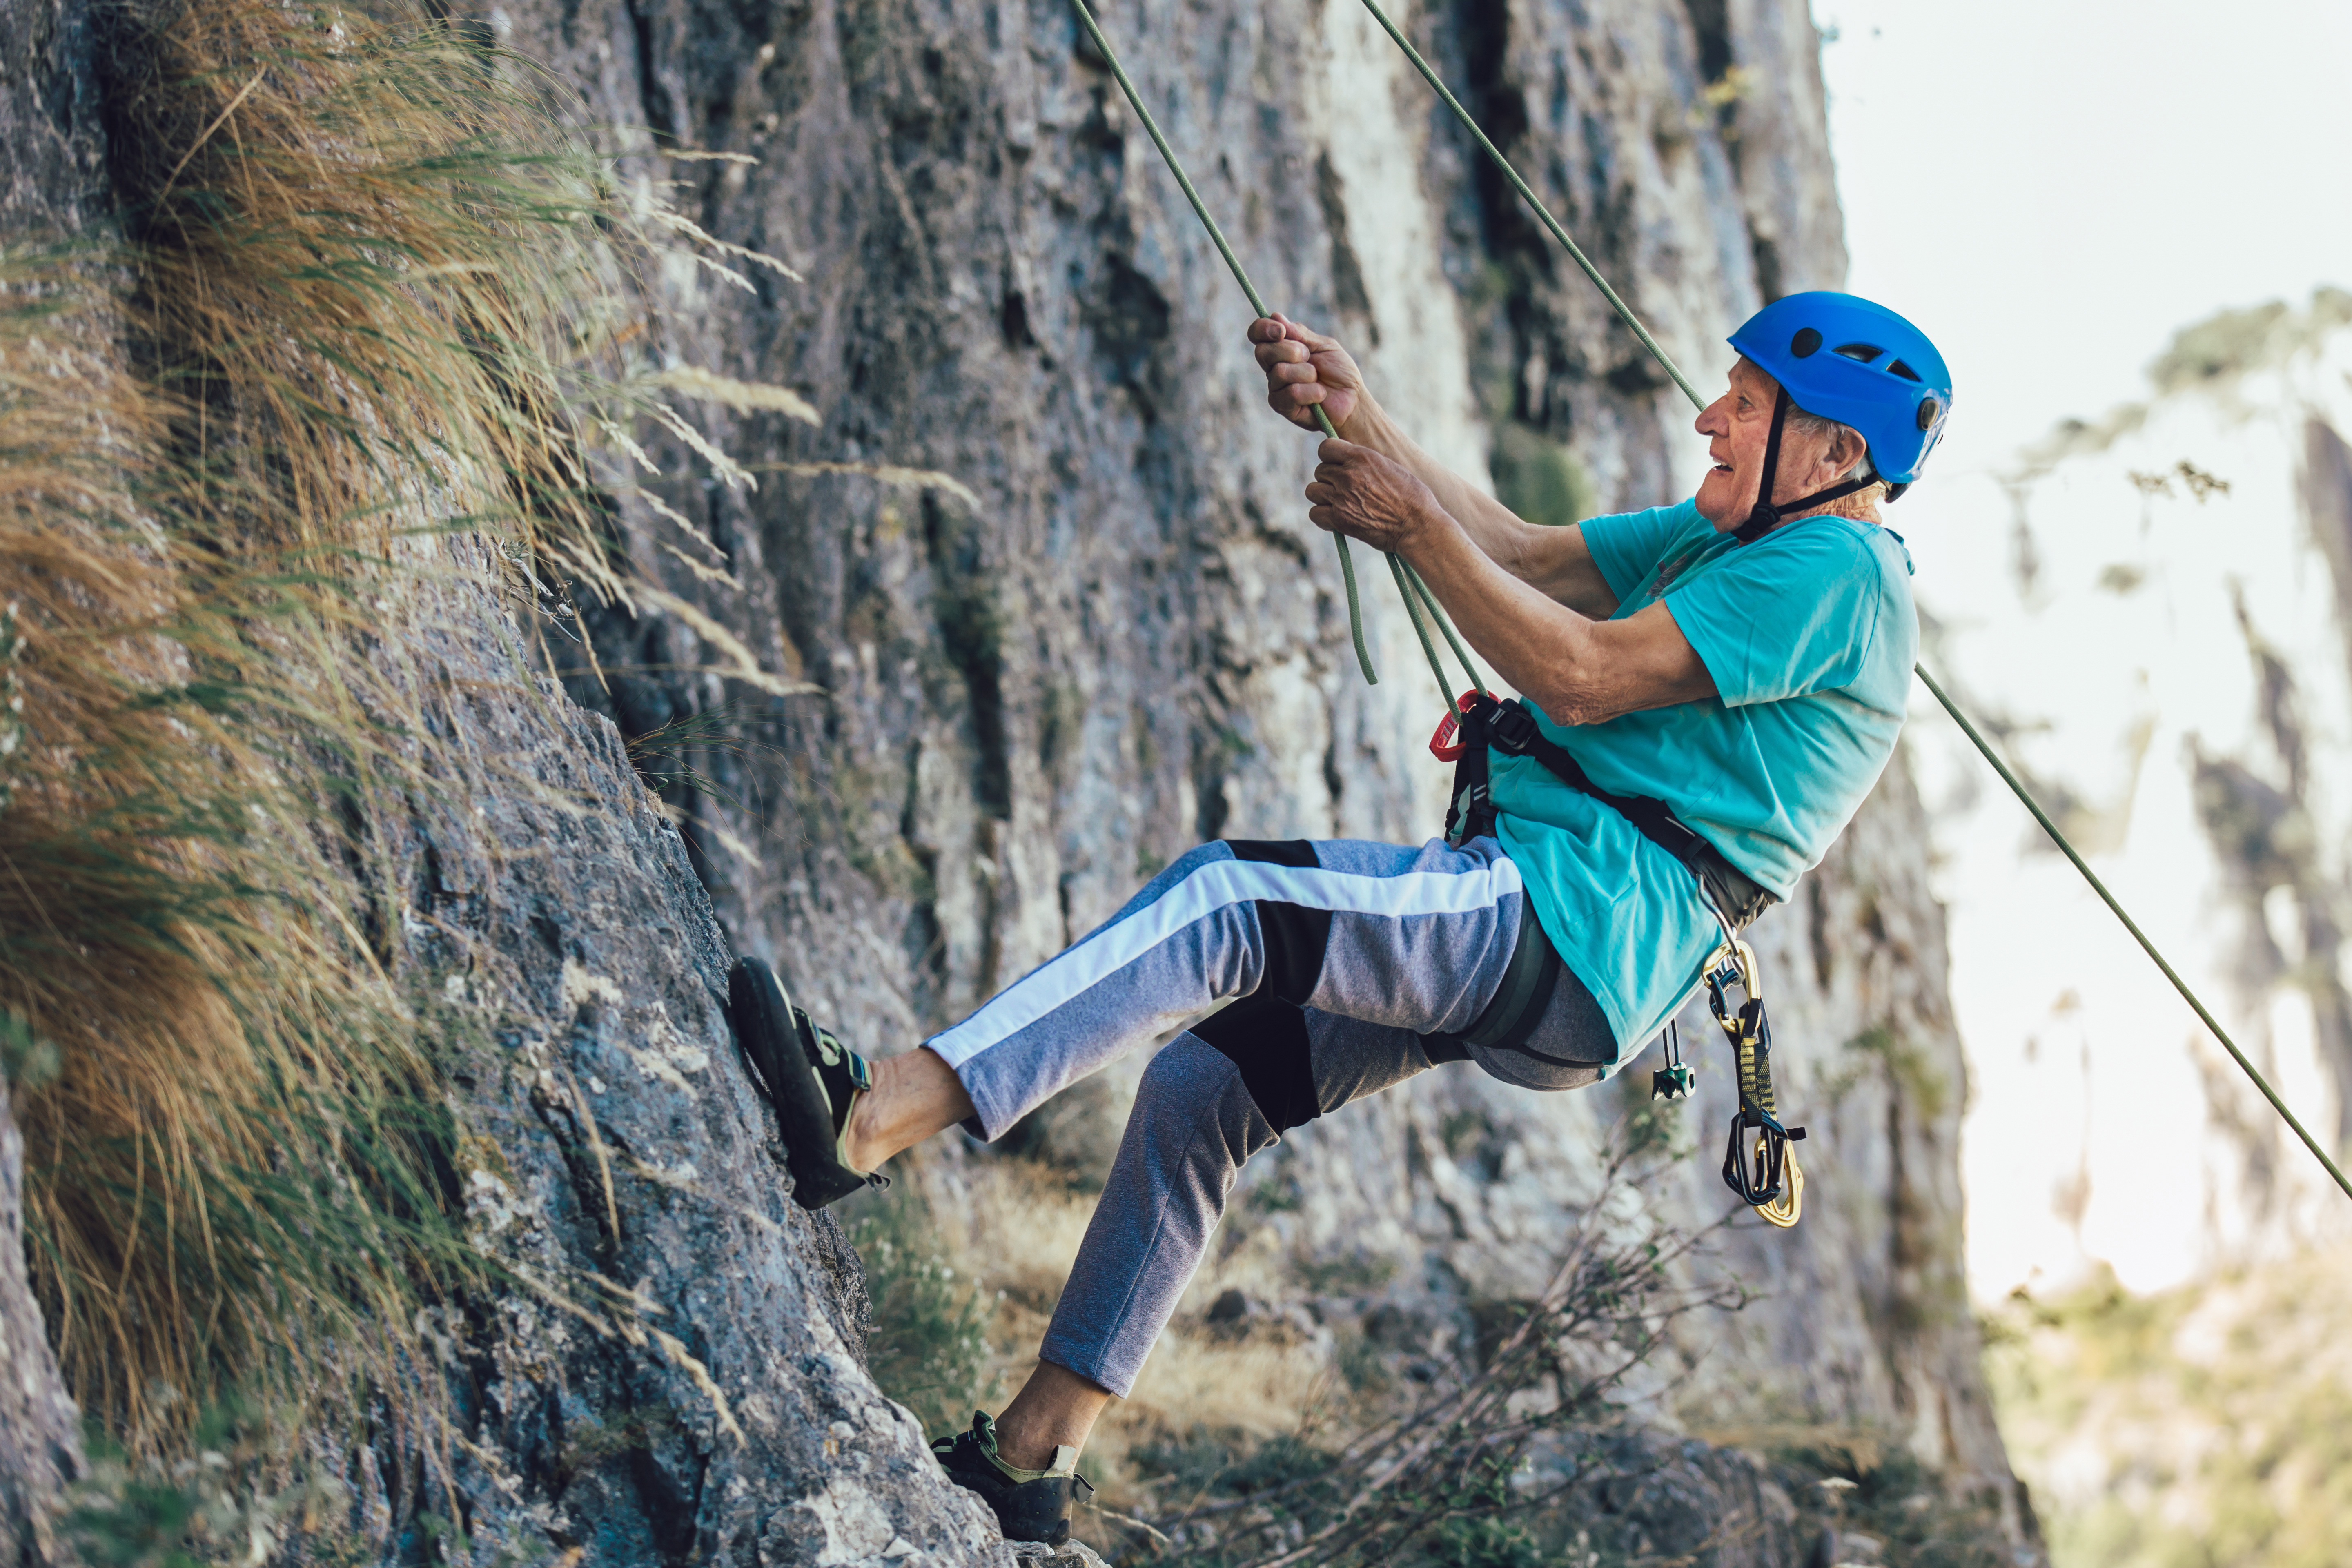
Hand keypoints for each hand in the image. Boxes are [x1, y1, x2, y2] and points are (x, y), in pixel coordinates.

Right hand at [1249, 314, 1368, 432]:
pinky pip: (1291, 393)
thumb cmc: (1339, 372)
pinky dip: (1311, 391)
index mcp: (1281, 349)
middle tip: (1310, 358)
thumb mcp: (1324, 345)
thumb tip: (1275, 316)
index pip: (1257, 335)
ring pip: (1280, 372)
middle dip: (1291, 351)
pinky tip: (1320, 394)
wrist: (1352, 399)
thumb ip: (1300, 334)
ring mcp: (1276, 387)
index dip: (1262, 329)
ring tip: (1318, 379)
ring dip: (1306, 373)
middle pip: (1263, 352)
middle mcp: (1274, 367)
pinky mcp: (1282, 406)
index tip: (1280, 330)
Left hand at [1304, 439, 1441, 552]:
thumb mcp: (1390, 467)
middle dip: (1329, 479)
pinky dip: (1322, 516)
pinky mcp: (1339, 519)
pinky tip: (1335, 518)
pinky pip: (1314, 513)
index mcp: (1362, 457)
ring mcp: (1341, 497)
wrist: (1418, 525)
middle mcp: (1348, 474)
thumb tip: (1349, 460)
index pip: (1325, 447)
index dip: (1330, 457)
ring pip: (1313, 491)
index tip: (1338, 465)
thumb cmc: (1412, 497)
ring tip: (1339, 503)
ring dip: (1323, 497)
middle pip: (1319, 470)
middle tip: (1344, 490)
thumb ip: (1365, 462)